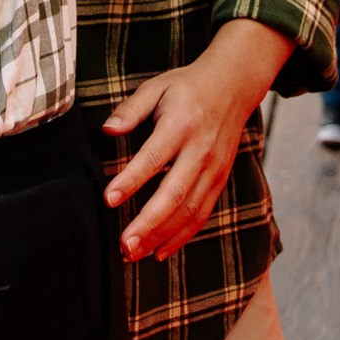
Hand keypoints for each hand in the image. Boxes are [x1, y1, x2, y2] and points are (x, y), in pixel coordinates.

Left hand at [101, 20, 292, 261]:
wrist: (233, 86)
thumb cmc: (187, 88)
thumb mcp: (156, 87)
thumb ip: (131, 109)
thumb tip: (107, 130)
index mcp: (181, 125)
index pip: (153, 158)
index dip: (131, 181)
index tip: (109, 199)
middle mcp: (200, 151)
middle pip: (174, 194)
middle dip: (148, 223)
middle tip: (124, 245)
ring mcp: (214, 169)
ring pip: (189, 211)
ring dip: (162, 236)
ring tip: (134, 253)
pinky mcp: (220, 180)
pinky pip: (202, 214)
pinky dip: (182, 236)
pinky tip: (160, 251)